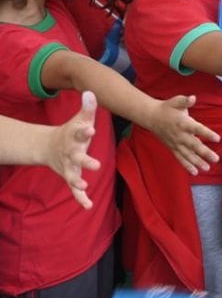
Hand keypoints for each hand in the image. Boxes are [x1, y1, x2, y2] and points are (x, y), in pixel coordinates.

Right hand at [46, 91, 101, 208]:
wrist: (49, 146)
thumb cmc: (72, 131)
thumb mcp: (80, 119)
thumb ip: (88, 108)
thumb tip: (92, 91)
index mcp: (74, 137)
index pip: (80, 132)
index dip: (85, 130)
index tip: (91, 128)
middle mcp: (70, 153)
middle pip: (78, 157)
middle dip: (86, 161)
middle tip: (96, 165)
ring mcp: (69, 166)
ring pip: (73, 176)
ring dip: (78, 182)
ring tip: (85, 187)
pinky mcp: (70, 176)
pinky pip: (74, 189)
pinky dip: (80, 198)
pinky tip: (89, 206)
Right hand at [146, 95, 220, 175]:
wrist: (151, 117)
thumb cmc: (167, 108)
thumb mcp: (176, 101)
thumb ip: (185, 101)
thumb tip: (193, 98)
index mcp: (183, 123)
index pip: (197, 129)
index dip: (207, 133)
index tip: (217, 138)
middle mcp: (180, 135)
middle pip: (194, 145)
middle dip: (205, 152)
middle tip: (216, 159)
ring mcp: (175, 143)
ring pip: (187, 155)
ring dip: (197, 162)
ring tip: (208, 168)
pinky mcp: (172, 148)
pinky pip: (180, 158)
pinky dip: (187, 166)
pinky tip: (195, 172)